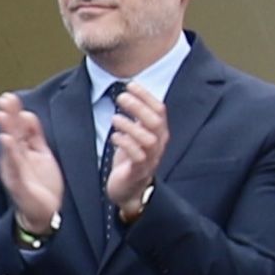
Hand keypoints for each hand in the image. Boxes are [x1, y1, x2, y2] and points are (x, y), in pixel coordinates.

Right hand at [0, 93, 64, 235]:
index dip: (14, 112)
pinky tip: (7, 140)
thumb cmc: (42, 185)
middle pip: (11, 133)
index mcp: (22, 151)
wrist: (45, 213)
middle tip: (3, 99)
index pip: (17, 128)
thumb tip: (28, 115)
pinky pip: (14, 165)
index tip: (10, 96)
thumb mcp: (42, 154)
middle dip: (7, 116)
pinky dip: (10, 152)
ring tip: (2, 114)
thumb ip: (35, 136)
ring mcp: (15, 170)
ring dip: (5, 129)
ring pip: (9, 147)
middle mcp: (15, 159)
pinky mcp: (18, 183)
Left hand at [101, 81, 168, 223]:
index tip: (130, 84)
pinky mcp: (138, 172)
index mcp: (159, 133)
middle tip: (120, 98)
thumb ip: (137, 117)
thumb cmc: (131, 159)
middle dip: (138, 107)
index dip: (146, 95)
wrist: (129, 190)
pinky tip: (115, 137)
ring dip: (130, 126)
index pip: (159, 109)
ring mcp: (150, 159)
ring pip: (148, 139)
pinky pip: (137, 156)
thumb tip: (129, 92)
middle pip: (155, 122)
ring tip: (114, 119)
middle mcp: (158, 145)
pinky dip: (125, 143)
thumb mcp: (135, 135)